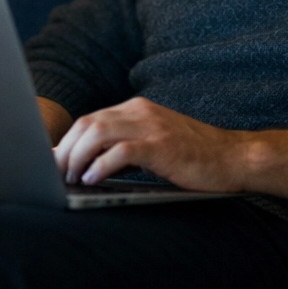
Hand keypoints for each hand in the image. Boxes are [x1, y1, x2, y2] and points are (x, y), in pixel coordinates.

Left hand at [53, 97, 248, 190]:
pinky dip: (101, 165)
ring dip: (78, 157)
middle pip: (87, 124)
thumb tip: (87, 165)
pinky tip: (92, 179)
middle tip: (56, 174)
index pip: (90, 119)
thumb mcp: (154, 144)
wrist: (234, 157)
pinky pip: (121, 151)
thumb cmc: (194, 158)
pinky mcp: (162, 146)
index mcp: (137, 109)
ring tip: (71, 178)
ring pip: (98, 133)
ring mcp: (152, 127)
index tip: (53, 160)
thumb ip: (125, 147)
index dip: (67, 140)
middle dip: (66, 150)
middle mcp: (141, 112)